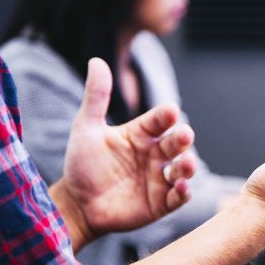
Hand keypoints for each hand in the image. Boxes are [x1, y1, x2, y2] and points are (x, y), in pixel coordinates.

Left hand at [53, 58, 195, 248]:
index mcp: (141, 134)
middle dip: (182, 139)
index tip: (170, 111)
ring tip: (186, 164)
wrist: (76, 204)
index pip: (159, 120)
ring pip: (183, 169)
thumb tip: (97, 61)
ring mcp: (160, 178)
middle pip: (176, 143)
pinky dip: (184, 192)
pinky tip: (181, 187)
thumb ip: (96, 97)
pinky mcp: (161, 203)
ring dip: (188, 166)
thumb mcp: (86, 128)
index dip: (165, 116)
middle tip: (184, 135)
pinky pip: (178, 196)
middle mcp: (155, 154)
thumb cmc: (82, 165)